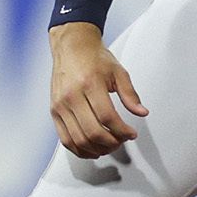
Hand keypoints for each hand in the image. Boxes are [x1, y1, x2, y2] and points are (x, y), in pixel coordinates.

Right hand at [47, 22, 149, 157]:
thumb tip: (142, 112)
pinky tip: (92, 149)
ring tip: (109, 146)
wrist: (72, 48)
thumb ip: (130, 94)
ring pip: (77, 139)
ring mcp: (60, 105)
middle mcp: (72, 96)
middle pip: (92, 131)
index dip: (122, 131)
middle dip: (111, 143)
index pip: (107, 117)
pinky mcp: (54, 111)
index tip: (131, 134)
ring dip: (96, 149)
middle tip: (121, 141)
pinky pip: (64, 139)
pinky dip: (79, 149)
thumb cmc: (94, 58)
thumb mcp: (118, 72)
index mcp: (90, 84)